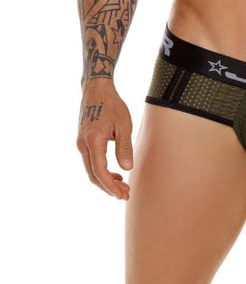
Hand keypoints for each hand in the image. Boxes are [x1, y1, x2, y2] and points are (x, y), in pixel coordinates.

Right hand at [77, 79, 132, 199]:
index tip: (122, 195)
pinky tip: (115, 173)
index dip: (110, 187)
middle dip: (108, 188)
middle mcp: (83, 145)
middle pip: (93, 175)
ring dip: (105, 180)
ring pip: (91, 170)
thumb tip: (127, 168)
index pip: (100, 172)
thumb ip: (124, 147)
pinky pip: (91, 161)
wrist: (96, 89)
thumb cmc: (112, 104)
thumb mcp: (123, 124)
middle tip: (125, 194)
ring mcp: (81, 143)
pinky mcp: (83, 141)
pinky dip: (101, 171)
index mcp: (93, 141)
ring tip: (123, 186)